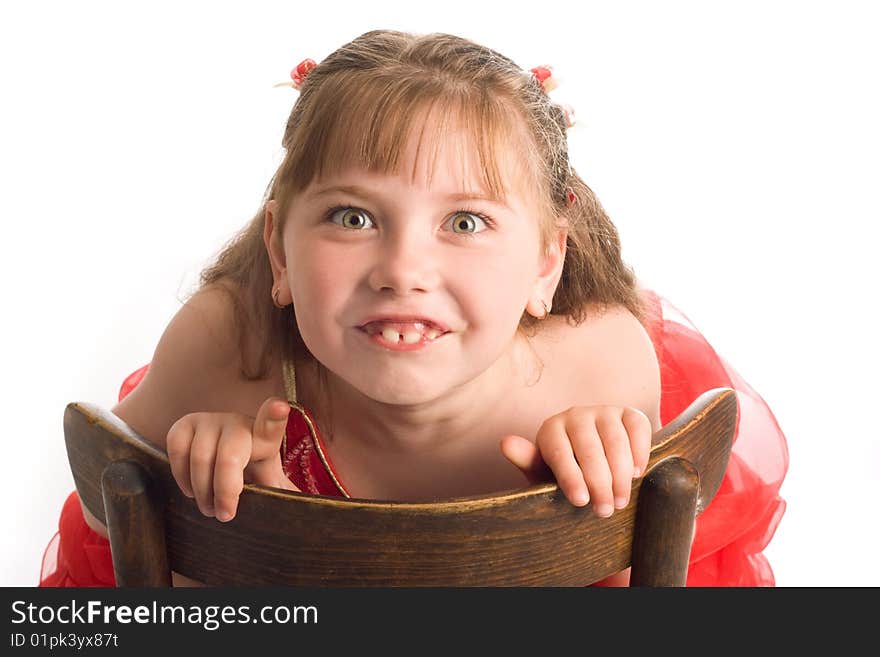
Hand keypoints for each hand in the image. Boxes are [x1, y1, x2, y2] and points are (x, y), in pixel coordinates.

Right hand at [166, 396, 298, 521]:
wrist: (220, 466)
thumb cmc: (251, 475)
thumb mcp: (269, 483)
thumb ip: (283, 494)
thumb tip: (310, 517)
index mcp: (265, 436)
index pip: (272, 423)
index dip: (274, 415)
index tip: (280, 408)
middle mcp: (238, 423)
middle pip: (230, 456)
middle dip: (226, 491)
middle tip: (225, 515)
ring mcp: (209, 420)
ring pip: (200, 459)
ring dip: (203, 492)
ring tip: (210, 508)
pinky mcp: (184, 425)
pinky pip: (177, 452)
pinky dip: (182, 477)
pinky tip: (192, 490)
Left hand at [500, 405, 651, 516]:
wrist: (597, 462)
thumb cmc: (566, 472)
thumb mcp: (544, 473)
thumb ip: (528, 461)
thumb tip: (505, 443)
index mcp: (551, 429)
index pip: (560, 453)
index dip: (570, 478)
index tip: (580, 502)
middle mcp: (576, 415)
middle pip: (590, 450)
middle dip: (599, 483)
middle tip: (605, 511)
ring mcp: (604, 411)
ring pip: (616, 442)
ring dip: (620, 475)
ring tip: (620, 501)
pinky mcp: (629, 413)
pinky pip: (638, 430)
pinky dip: (639, 453)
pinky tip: (635, 474)